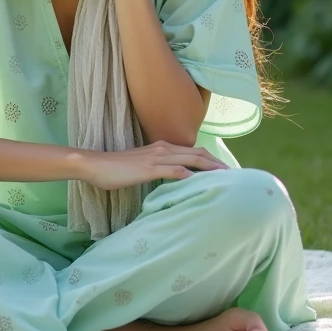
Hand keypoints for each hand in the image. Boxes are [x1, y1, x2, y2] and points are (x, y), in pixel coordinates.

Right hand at [75, 141, 228, 190]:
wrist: (95, 164)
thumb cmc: (114, 168)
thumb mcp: (141, 166)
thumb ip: (157, 169)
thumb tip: (172, 180)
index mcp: (162, 147)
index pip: (194, 151)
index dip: (212, 160)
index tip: (226, 171)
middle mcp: (163, 148)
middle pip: (199, 153)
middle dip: (219, 164)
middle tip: (236, 176)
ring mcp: (157, 157)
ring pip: (192, 160)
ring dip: (211, 168)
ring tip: (227, 179)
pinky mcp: (150, 168)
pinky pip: (175, 171)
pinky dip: (191, 176)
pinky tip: (201, 183)